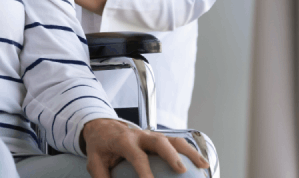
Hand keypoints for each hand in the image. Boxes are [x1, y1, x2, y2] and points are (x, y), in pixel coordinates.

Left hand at [81, 119, 207, 177]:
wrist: (102, 126)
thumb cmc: (100, 145)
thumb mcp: (94, 162)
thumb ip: (102, 177)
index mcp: (123, 140)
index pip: (136, 155)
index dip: (144, 171)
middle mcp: (140, 135)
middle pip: (159, 141)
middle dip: (171, 154)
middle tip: (181, 170)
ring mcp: (151, 135)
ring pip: (173, 139)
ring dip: (189, 151)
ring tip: (203, 165)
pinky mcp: (158, 138)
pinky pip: (176, 142)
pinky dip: (190, 151)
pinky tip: (202, 163)